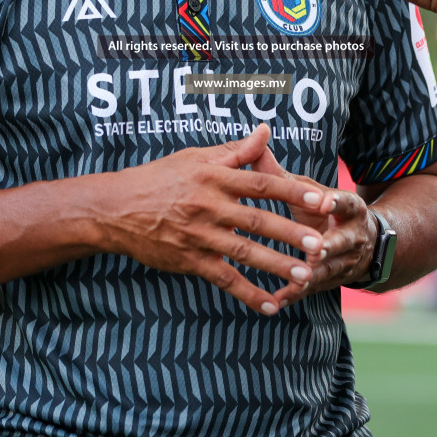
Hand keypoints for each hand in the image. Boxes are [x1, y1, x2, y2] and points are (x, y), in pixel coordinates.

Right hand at [97, 124, 334, 315]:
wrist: (116, 209)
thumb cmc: (159, 179)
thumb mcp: (195, 158)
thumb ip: (235, 151)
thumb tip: (266, 130)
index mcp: (214, 177)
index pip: (260, 183)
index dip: (292, 191)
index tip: (320, 198)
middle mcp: (208, 206)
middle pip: (256, 220)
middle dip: (290, 232)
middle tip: (320, 243)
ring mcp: (198, 236)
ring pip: (243, 252)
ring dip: (275, 265)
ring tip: (304, 276)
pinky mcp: (189, 260)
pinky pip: (223, 279)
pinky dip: (247, 294)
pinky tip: (270, 306)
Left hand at [248, 148, 374, 304]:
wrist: (362, 243)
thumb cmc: (323, 208)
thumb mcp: (310, 190)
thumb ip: (283, 174)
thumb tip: (257, 142)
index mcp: (350, 208)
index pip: (347, 202)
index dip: (337, 202)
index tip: (326, 201)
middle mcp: (353, 236)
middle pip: (343, 241)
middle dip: (331, 246)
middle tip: (316, 250)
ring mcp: (345, 262)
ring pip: (330, 270)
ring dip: (314, 275)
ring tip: (299, 278)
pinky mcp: (331, 281)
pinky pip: (312, 290)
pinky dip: (295, 294)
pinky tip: (277, 300)